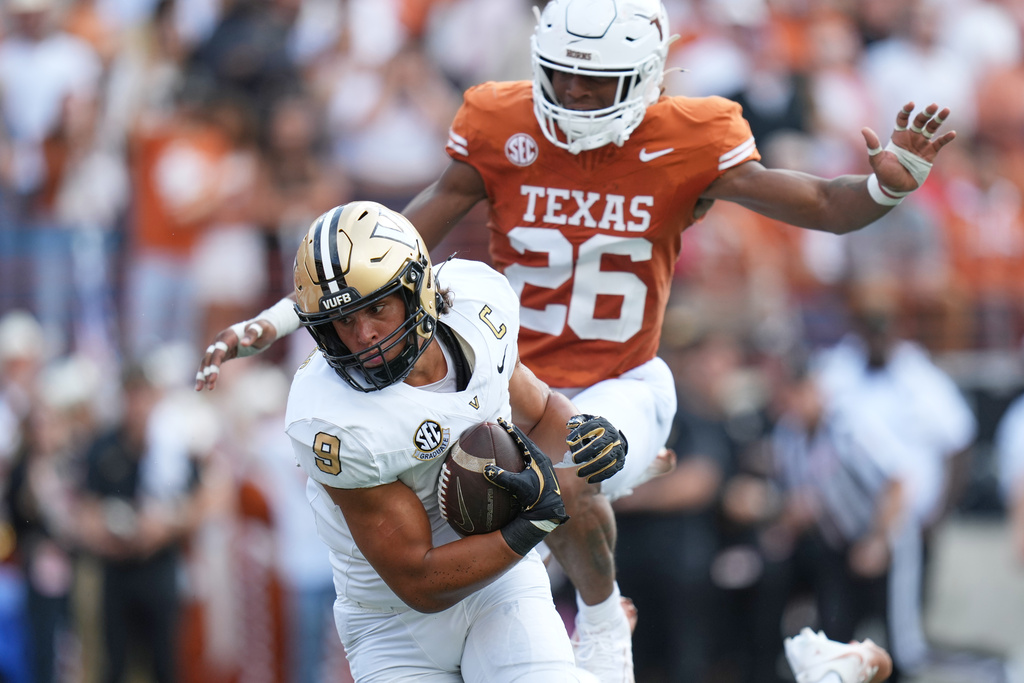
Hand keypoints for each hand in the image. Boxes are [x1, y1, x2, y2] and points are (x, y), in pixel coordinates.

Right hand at [194, 319, 275, 390]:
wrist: (265, 328)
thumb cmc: (265, 328)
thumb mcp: (262, 329)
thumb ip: (253, 334)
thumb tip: (243, 343)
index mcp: (229, 335)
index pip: (218, 350)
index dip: (215, 364)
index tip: (213, 377)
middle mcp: (221, 340)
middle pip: (209, 357)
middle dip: (206, 371)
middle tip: (209, 385)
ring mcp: (222, 347)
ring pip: (208, 361)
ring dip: (203, 374)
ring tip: (200, 388)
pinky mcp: (225, 353)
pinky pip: (214, 364)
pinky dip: (209, 373)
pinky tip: (207, 384)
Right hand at [485, 417, 568, 554]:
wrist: (550, 512)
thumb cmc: (536, 499)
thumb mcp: (519, 487)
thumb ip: (503, 477)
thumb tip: (486, 468)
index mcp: (538, 458)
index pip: (522, 438)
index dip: (511, 429)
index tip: (500, 421)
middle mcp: (542, 459)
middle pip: (525, 441)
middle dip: (513, 434)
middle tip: (502, 427)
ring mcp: (542, 467)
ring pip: (527, 450)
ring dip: (518, 445)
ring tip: (506, 440)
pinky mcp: (541, 474)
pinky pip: (528, 460)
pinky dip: (519, 456)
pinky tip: (512, 460)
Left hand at [565, 414, 626, 483]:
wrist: (612, 439)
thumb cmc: (593, 431)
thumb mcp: (586, 421)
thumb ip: (577, 421)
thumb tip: (570, 425)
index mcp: (603, 424)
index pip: (591, 427)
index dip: (580, 434)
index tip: (568, 441)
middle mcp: (613, 435)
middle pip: (600, 444)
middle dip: (586, 453)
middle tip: (574, 459)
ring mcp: (618, 449)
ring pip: (606, 459)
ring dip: (591, 467)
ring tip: (578, 473)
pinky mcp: (620, 461)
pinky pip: (611, 470)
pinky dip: (600, 476)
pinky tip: (588, 479)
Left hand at [861, 101, 955, 193]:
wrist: (895, 188)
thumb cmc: (884, 173)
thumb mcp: (877, 160)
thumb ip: (873, 145)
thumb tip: (864, 129)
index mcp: (898, 136)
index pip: (903, 119)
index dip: (906, 111)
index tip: (911, 104)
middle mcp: (911, 137)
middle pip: (920, 120)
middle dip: (927, 112)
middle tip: (933, 105)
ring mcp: (922, 144)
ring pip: (932, 128)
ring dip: (939, 119)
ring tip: (946, 110)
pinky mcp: (930, 154)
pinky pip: (939, 143)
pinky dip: (946, 138)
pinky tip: (952, 133)